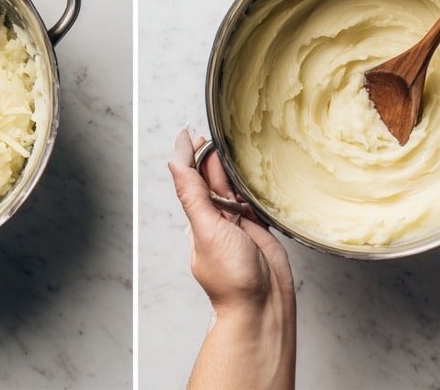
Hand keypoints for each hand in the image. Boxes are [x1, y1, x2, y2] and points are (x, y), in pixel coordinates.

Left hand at [169, 130, 292, 310]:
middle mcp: (215, 219)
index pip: (188, 178)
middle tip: (216, 137)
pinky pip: (252, 201)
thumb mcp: (208, 231)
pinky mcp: (258, 229)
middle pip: (210, 179)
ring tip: (232, 150)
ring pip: (231, 187)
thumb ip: (193, 196)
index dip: (187, 154)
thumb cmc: (232, 278)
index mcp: (198, 219)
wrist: (263, 307)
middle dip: (210, 157)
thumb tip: (175, 163)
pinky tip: (251, 175)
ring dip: (230, 169)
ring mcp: (237, 223)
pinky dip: (250, 187)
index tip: (190, 132)